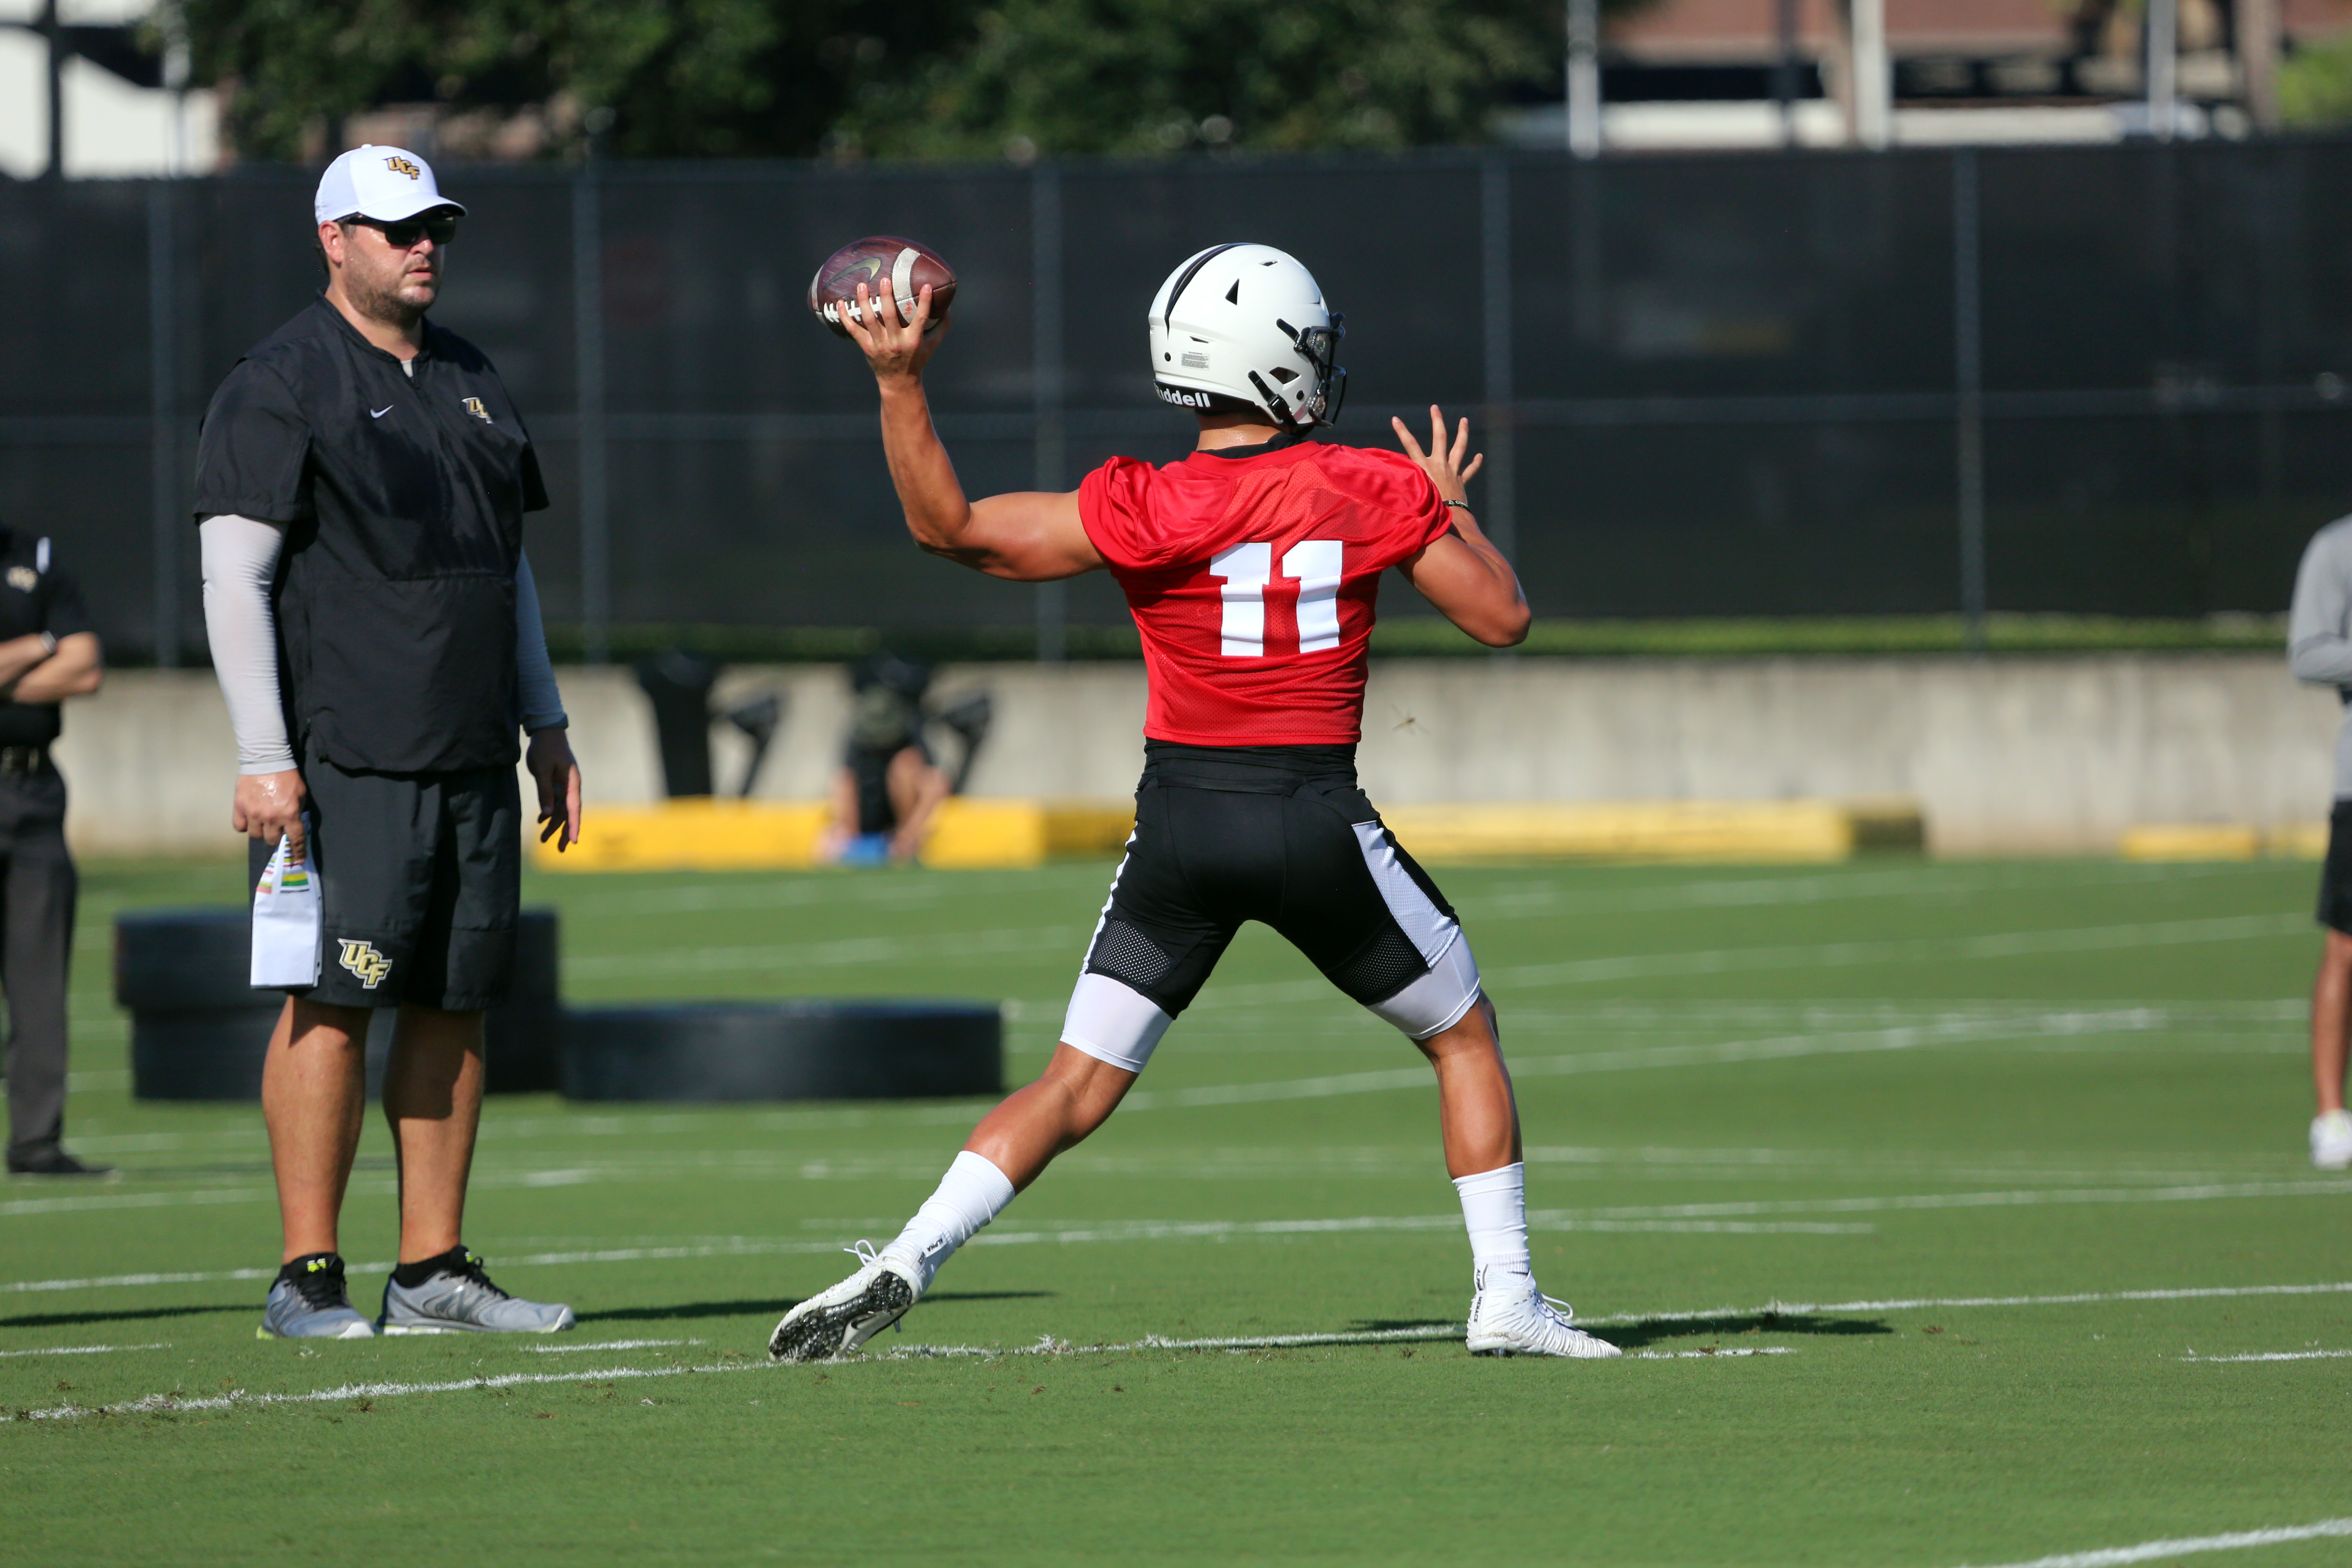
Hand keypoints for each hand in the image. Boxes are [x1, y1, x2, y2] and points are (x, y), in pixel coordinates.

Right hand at [233, 770, 308, 860]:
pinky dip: (245, 826)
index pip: (295, 839)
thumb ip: (297, 811)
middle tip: (276, 828)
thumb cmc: (287, 777)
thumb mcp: (301, 794)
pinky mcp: (239, 808)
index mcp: (290, 814)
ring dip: (260, 832)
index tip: (298, 861)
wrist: (266, 761)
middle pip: (272, 840)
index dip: (297, 852)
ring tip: (262, 823)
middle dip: (276, 837)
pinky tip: (249, 820)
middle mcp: (272, 818)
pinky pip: (240, 827)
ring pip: (256, 836)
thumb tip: (293, 825)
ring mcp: (254, 814)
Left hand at [526, 727, 582, 851]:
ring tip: (544, 840)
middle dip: (565, 832)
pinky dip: (549, 813)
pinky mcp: (558, 784)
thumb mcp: (542, 769)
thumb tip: (549, 813)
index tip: (573, 842)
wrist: (547, 733)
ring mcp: (565, 786)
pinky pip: (556, 803)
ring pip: (562, 810)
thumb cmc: (545, 749)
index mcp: (572, 783)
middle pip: (570, 814)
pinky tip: (541, 821)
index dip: (574, 826)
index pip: (574, 809)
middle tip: (560, 849)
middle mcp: (571, 787)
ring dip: (554, 825)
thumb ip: (545, 791)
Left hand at [840, 279, 945, 384]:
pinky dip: (845, 316)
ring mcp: (879, 345)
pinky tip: (840, 303)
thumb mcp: (932, 345)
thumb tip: (948, 305)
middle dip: (886, 296)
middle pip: (889, 316)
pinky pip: (853, 330)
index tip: (927, 286)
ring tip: (861, 285)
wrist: (899, 381)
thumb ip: (941, 326)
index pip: (921, 318)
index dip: (925, 302)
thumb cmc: (917, 359)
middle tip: (884, 279)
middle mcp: (896, 342)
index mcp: (914, 341)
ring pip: (869, 320)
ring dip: (864, 302)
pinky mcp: (867, 347)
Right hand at [1391, 405, 1484, 505]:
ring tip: (1464, 420)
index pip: (1410, 444)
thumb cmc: (1427, 509)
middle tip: (1435, 407)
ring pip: (1459, 448)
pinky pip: (1470, 471)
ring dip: (1462, 433)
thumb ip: (1403, 484)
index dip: (1402, 431)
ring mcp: (1452, 472)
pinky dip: (1475, 463)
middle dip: (1437, 421)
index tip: (1395, 418)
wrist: (1450, 519)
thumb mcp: (1411, 494)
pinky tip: (1479, 456)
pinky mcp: (1461, 482)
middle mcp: (1439, 465)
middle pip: (1439, 437)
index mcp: (1424, 467)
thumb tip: (1387, 482)